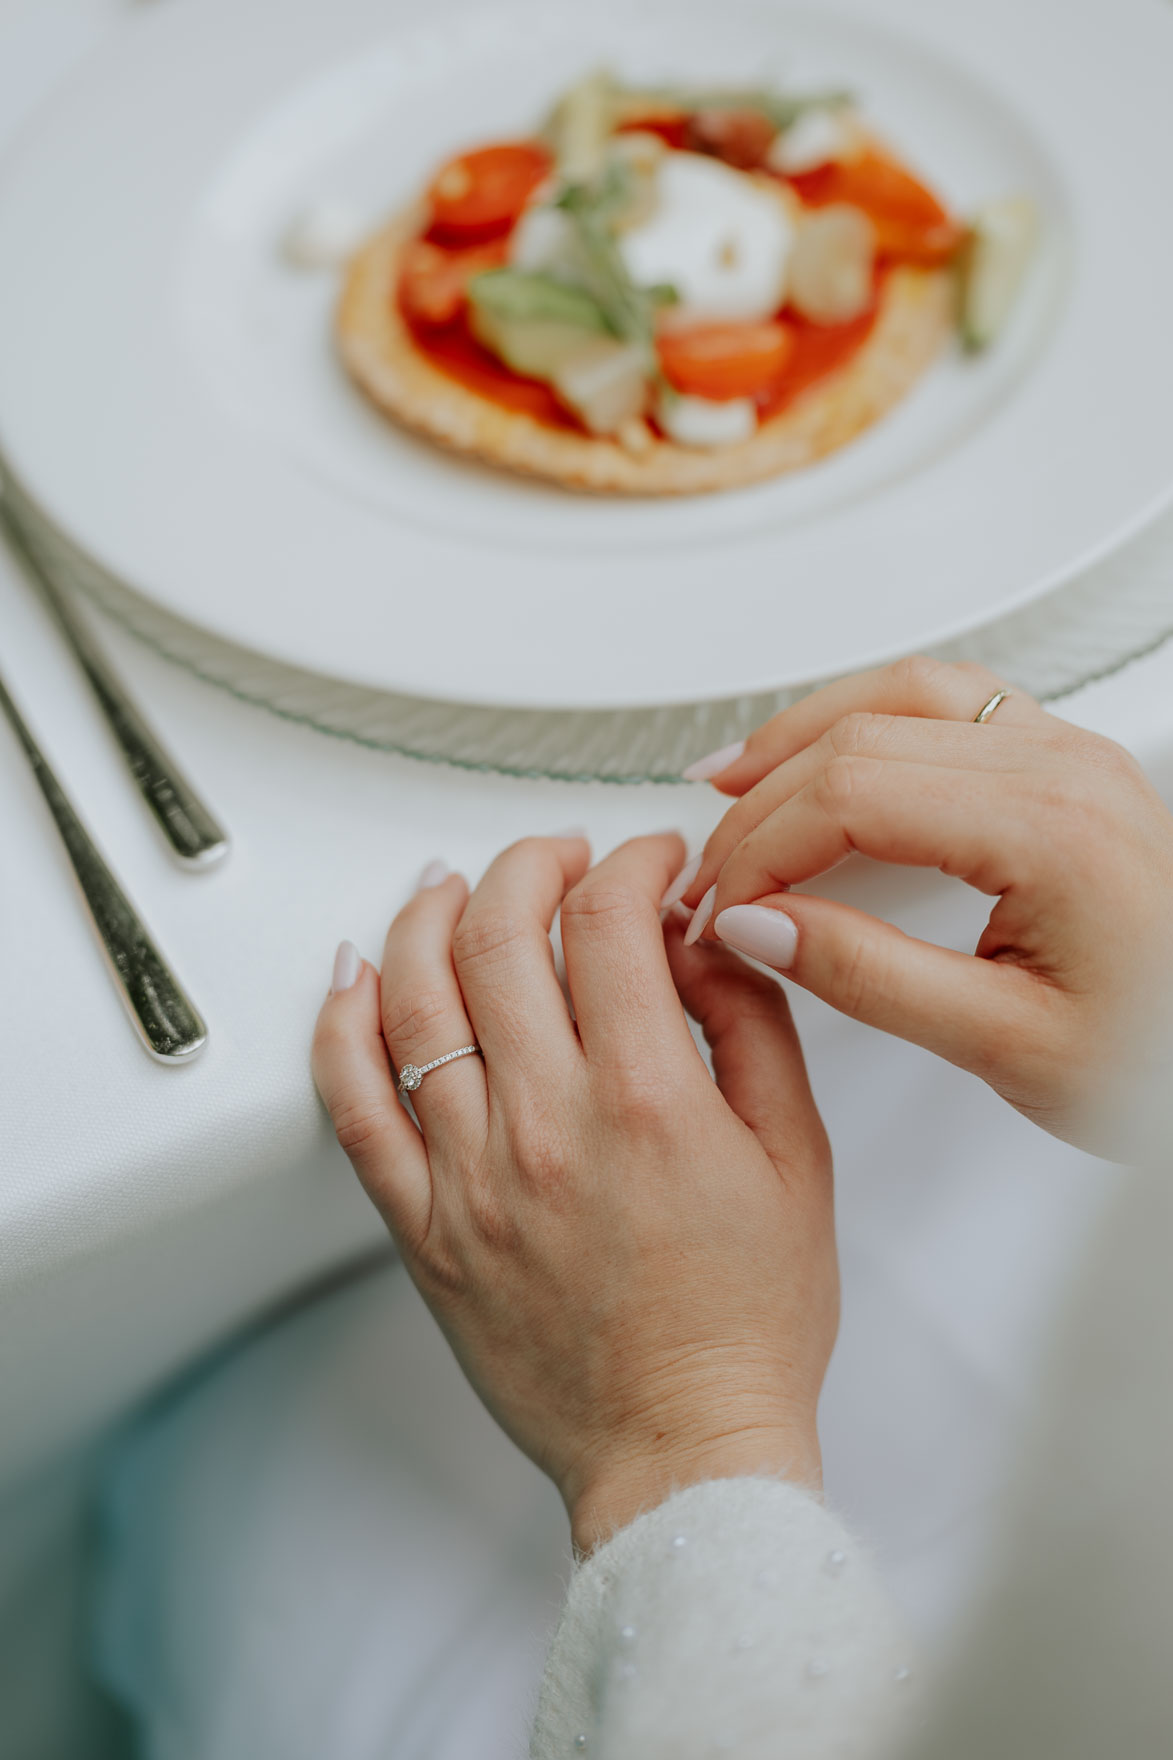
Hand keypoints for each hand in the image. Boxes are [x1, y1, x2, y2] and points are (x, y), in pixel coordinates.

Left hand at [313, 834, 835, 1553]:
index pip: (609, 920)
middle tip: (560, 860)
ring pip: (413, 997)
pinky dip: (341, 1025)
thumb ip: (753, 1029)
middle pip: (497, 933)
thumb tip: (705, 940)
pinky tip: (356, 977)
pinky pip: (352, 1105)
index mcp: (644, 1101)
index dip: (632, 862)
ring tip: (455, 888)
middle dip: (530, 864)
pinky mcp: (422, 1226)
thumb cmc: (744, 1323)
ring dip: (430, 915)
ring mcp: (468, 1175)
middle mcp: (545, 1125)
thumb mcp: (796, 1157)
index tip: (650, 862)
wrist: (681, 1450)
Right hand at [674, 657, 1172, 1151]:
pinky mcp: (1068, 766)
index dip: (761, 848)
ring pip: (901, 693)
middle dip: (761, 803)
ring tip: (729, 780)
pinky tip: (825, 747)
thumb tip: (761, 926)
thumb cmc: (1157, 1054)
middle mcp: (1064, 767)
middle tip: (712, 878)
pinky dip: (866, 715)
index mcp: (1052, 828)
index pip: (852, 793)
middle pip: (861, 737)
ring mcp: (1070, 755)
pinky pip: (947, 699)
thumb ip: (871, 978)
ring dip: (801, 734)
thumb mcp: (1007, 1044)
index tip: (721, 910)